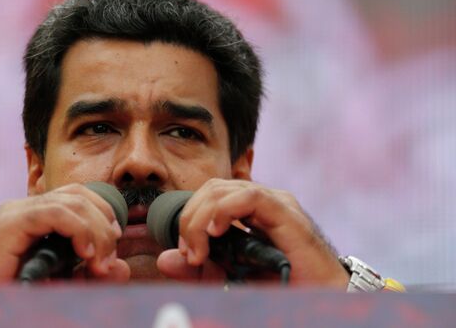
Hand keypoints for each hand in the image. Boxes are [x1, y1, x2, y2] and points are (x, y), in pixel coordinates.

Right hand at [0, 183, 129, 285]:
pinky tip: (85, 253)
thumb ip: (91, 274)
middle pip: (80, 194)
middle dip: (104, 223)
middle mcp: (27, 208)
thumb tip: (122, 268)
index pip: (79, 196)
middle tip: (109, 257)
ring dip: (95, 230)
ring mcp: (17, 212)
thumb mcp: (61, 282)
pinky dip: (78, 230)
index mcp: (36, 216)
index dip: (103, 214)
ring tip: (99, 261)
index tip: (113, 245)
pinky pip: (55, 213)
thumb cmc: (10, 293)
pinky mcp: (11, 223)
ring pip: (73, 201)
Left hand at [156, 178, 348, 287]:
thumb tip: (165, 259)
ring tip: (199, 249)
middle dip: (190, 217)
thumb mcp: (229, 278)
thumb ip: (199, 269)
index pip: (208, 195)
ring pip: (223, 188)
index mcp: (248, 211)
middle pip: (211, 188)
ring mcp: (275, 203)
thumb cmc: (281, 286)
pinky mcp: (286, 213)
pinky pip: (250, 197)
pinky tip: (216, 234)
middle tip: (189, 251)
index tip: (185, 251)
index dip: (189, 217)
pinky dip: (224, 211)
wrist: (322, 298)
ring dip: (200, 217)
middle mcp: (261, 201)